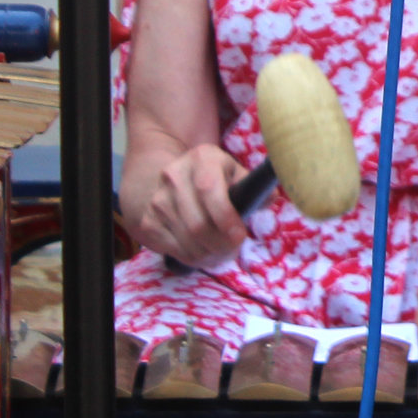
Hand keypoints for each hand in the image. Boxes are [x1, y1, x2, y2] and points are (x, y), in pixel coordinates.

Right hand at [134, 143, 250, 267]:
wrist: (174, 178)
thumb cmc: (217, 177)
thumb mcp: (235, 172)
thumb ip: (253, 186)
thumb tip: (270, 199)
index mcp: (202, 158)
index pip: (209, 190)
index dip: (225, 218)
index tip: (240, 236)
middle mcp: (174, 176)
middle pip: (197, 223)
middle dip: (220, 245)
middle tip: (234, 251)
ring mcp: (157, 200)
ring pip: (185, 241)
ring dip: (208, 256)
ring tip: (222, 254)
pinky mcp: (148, 222)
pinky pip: (172, 249)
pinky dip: (191, 258)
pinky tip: (203, 254)